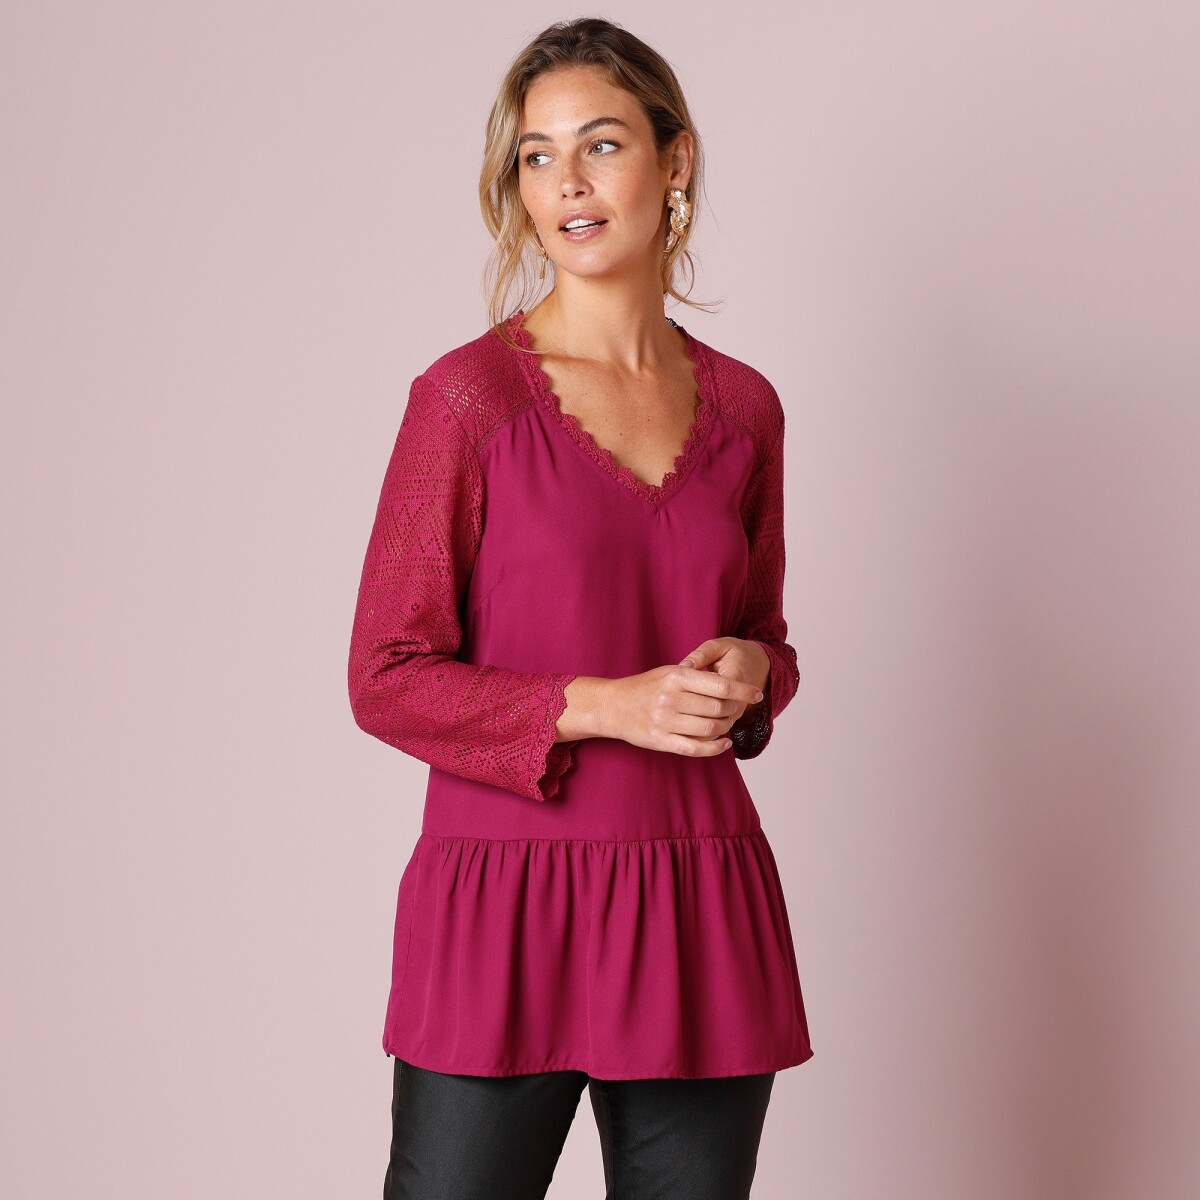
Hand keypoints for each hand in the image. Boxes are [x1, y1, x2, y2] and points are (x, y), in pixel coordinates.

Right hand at [604, 646, 764, 756]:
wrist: (613, 705)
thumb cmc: (645, 687)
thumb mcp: (669, 672)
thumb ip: (697, 676)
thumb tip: (730, 684)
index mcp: (676, 677)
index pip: (720, 685)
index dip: (743, 691)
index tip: (756, 694)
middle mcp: (671, 698)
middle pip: (718, 709)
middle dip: (732, 710)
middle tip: (733, 710)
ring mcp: (665, 722)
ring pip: (710, 729)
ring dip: (724, 727)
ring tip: (725, 723)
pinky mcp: (661, 741)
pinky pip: (696, 748)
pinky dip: (716, 747)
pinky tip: (724, 742)